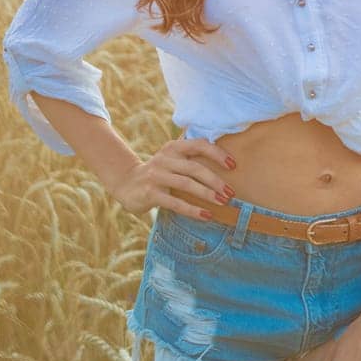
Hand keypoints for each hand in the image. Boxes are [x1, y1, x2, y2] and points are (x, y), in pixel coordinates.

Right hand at [109, 138, 236, 217]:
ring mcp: (156, 175)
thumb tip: (227, 162)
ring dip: (207, 194)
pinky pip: (175, 202)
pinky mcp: (150, 193)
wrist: (126, 183)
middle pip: (195, 168)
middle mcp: (164, 159)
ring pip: (186, 184)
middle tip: (231, 192)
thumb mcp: (172, 159)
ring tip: (222, 202)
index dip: (217, 154)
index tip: (233, 165)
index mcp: (173, 147)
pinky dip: (193, 210)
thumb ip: (190, 157)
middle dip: (215, 181)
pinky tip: (206, 215)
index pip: (199, 145)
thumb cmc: (159, 172)